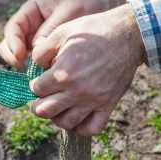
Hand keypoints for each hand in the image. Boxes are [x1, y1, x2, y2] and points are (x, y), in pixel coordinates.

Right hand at [0, 0, 128, 68]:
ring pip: (20, 57)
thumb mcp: (68, 13)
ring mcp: (36, 42)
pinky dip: (37, 72)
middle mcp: (30, 28)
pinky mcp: (47, 55)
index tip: (20, 55)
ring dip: (24, 67)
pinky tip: (45, 78)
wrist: (104, 10)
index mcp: (31, 12)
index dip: (12, 43)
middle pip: (10, 44)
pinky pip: (35, 65)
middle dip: (13, 57)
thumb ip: (50, 31)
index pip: (12, 28)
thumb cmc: (86, 6)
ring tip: (35, 75)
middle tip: (23, 68)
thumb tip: (35, 54)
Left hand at [29, 4, 144, 135]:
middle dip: (37, 105)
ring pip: (66, 123)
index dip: (33, 85)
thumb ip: (42, 51)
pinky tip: (76, 118)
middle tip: (40, 99)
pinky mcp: (108, 104)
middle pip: (45, 111)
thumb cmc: (94, 31)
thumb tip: (35, 66)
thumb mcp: (62, 32)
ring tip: (57, 107)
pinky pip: (92, 128)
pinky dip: (81, 128)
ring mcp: (94, 100)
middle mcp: (77, 90)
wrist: (127, 34)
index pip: (36, 90)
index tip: (38, 81)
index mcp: (63, 73)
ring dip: (56, 117)